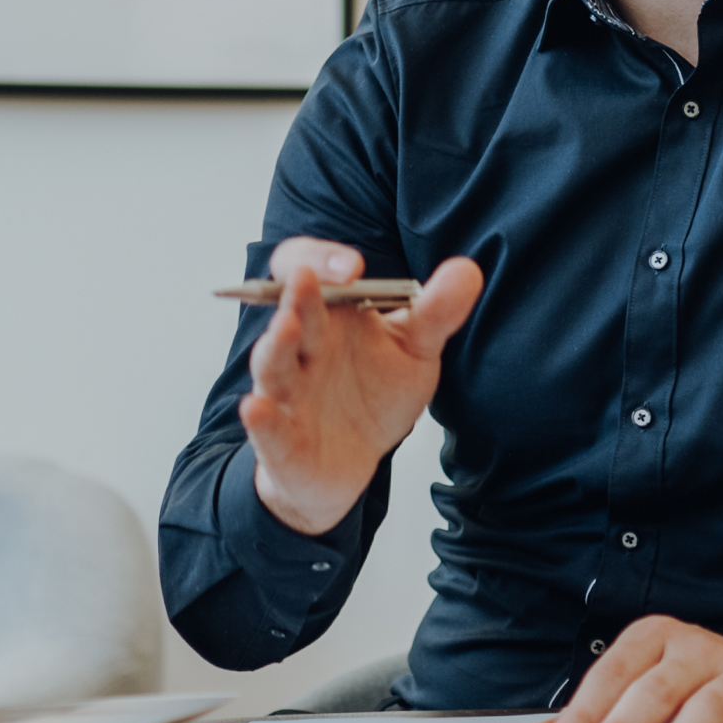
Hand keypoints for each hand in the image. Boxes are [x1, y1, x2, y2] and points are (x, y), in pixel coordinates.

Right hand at [237, 238, 481, 536]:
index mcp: (327, 316)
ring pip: (271, 364)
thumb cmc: (373, 395)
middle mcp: (300, 348)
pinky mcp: (281, 440)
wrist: (352, 462)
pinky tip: (255, 408)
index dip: (323, 260)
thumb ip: (436, 312)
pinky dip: (260, 418)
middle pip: (290, 312)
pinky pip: (267, 428)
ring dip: (274, 344)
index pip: (308, 270)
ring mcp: (286, 393)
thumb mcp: (414, 351)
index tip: (355, 266)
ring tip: (285, 326)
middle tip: (306, 275)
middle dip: (297, 295)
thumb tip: (467, 269)